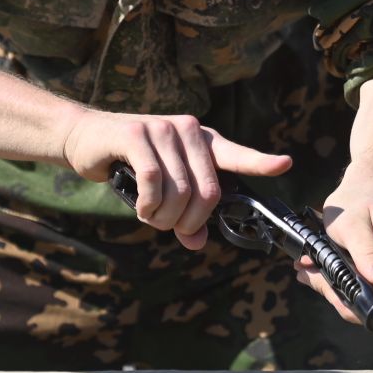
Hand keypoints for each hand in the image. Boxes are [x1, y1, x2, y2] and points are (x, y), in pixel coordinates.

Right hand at [62, 111, 290, 249]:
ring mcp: (163, 129)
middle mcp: (187, 130)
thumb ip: (184, 212)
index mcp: (202, 141)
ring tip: (151, 216)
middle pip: (208, 192)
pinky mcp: (137, 135)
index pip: (236, 154)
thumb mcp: (162, 189)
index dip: (261, 162)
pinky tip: (141, 207)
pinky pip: (154, 182)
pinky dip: (148, 205)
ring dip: (164, 217)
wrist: (87, 138)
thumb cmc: (131, 164)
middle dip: (189, 221)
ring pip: (181, 191)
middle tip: (170, 227)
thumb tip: (197, 242)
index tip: (285, 164)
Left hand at [299, 175, 372, 323]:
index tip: (317, 275)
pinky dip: (347, 281)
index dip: (341, 297)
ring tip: (320, 259)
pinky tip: (335, 262)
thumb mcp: (354, 224)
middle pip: (367, 305)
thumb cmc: (361, 204)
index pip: (372, 304)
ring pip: (365, 301)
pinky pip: (369, 294)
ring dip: (338, 285)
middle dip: (334, 289)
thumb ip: (367, 253)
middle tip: (308, 264)